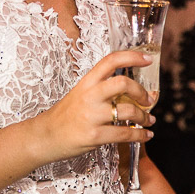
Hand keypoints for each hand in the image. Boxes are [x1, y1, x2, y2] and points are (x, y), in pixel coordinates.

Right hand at [32, 49, 155, 162]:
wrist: (45, 136)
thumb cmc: (65, 116)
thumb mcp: (81, 95)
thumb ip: (103, 91)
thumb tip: (135, 93)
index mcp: (86, 82)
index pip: (110, 61)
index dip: (131, 57)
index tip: (147, 59)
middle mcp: (89, 95)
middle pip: (123, 83)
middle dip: (141, 92)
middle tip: (148, 100)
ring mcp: (91, 115)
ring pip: (128, 111)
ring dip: (144, 117)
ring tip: (148, 120)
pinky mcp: (94, 135)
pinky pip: (124, 134)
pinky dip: (140, 135)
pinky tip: (145, 135)